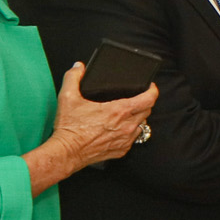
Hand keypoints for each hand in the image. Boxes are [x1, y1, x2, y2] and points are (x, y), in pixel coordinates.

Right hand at [29, 64, 158, 192]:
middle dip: (145, 102)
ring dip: (137, 118)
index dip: (153, 90)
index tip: (150, 86)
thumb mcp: (68, 97)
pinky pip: (133, 139)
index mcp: (119, 111)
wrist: (66, 153)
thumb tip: (78, 67)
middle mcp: (126, 126)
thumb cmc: (70, 128)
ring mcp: (125, 140)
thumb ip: (73, 78)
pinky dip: (129, 132)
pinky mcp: (121, 151)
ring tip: (127, 114)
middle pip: (147, 111)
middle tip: (136, 98)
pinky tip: (119, 129)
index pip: (149, 99)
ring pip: (141, 125)